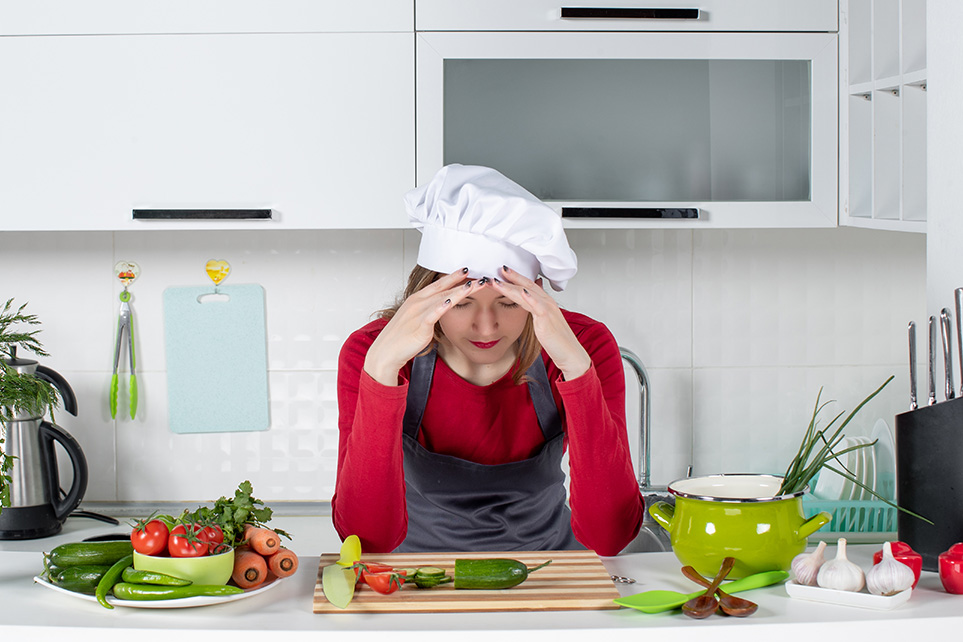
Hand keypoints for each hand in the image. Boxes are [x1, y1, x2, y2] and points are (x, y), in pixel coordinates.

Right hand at [364, 268, 481, 385]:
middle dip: (461, 281)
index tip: (466, 270)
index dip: (452, 277)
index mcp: (416, 299)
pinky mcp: (419, 326)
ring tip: (473, 285)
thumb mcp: (416, 319)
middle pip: (443, 288)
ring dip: (459, 291)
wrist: (386, 351)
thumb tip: (441, 309)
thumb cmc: (401, 338)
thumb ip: (428, 311)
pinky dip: (442, 307)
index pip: (437, 284)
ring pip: (442, 298)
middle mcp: (417, 302)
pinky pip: (432, 314)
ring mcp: (418, 313)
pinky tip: (451, 301)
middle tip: (478, 275)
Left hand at [491, 266, 591, 380]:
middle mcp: (547, 303)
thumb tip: (526, 307)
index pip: (528, 286)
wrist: (570, 354)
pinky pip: (537, 306)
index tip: (503, 272)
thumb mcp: (542, 324)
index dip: (516, 278)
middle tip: (497, 269)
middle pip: (526, 286)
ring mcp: (548, 309)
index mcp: (545, 303)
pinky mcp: (548, 319)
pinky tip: (521, 291)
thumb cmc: (557, 341)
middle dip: (511, 277)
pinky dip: (529, 297)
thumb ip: (534, 313)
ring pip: (527, 293)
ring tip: (497, 281)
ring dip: (511, 286)